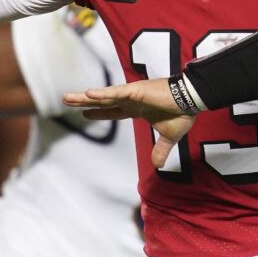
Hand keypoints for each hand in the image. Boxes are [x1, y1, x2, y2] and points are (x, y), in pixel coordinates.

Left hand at [63, 79, 196, 169]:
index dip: (98, 111)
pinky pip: (116, 92)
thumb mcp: (169, 137)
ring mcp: (132, 93)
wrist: (192, 101)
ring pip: (104, 95)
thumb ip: (160, 150)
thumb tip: (158, 166)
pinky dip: (102, 93)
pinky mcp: (136, 90)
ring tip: (68, 97)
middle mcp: (131, 99)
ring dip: (85, 97)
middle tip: (65, 99)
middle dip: (83, 101)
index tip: (84, 113)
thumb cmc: (182, 113)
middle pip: (102, 100)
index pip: (113, 110)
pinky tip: (88, 94)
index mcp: (137, 108)